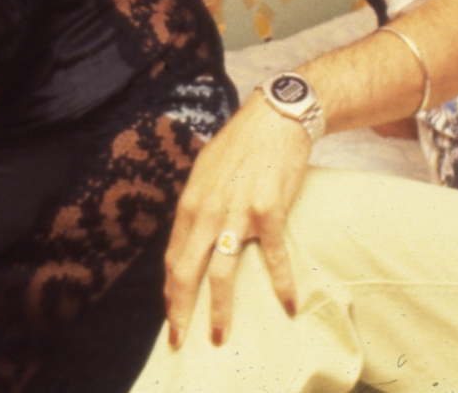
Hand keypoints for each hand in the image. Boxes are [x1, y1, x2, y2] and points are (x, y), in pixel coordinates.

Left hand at [160, 95, 311, 348]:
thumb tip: (191, 235)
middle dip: (181, 310)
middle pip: (187, 271)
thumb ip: (198, 205)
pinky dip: (281, 285)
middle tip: (180, 340)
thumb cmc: (242, 144)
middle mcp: (208, 211)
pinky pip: (273, 257)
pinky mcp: (269, 212)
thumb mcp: (206, 171)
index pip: (173, 257)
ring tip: (219, 335)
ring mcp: (237, 213)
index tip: (171, 316)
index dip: (170, 291)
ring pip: (222, 272)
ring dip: (219, 309)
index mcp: (190, 203)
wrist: (276, 118)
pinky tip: (287, 305)